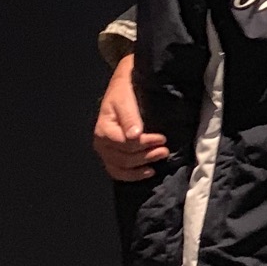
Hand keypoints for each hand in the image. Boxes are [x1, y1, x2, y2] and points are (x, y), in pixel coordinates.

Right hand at [93, 56, 168, 181]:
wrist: (122, 90)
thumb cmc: (124, 94)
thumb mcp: (126, 101)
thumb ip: (130, 118)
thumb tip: (134, 136)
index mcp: (103, 130)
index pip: (124, 144)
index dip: (144, 143)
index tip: (162, 138)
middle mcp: (101, 144)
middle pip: (124, 158)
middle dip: (146, 155)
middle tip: (165, 150)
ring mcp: (106, 152)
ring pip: (122, 167)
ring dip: (142, 166)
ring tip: (160, 157)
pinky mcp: (112, 157)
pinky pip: (119, 172)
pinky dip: (133, 175)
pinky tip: (149, 172)